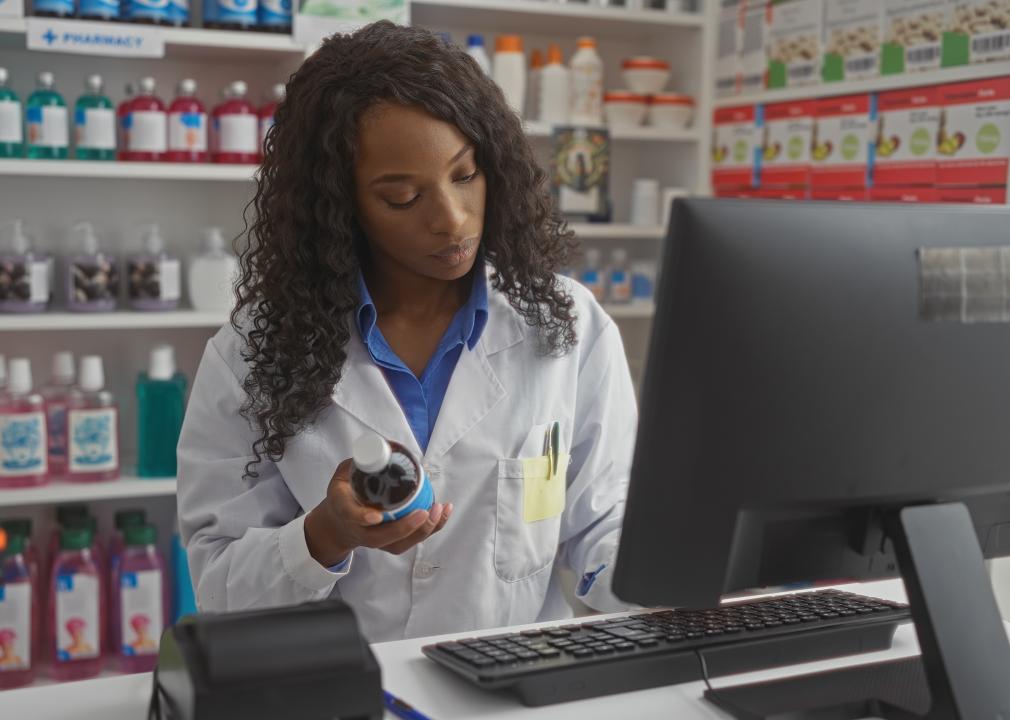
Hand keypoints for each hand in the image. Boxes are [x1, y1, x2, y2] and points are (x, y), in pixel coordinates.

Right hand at [304, 459, 452, 566]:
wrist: (340, 524)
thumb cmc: (345, 495)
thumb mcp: (345, 473)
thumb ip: (363, 460)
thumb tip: (388, 445)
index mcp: (344, 509)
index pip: (351, 514)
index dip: (363, 517)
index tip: (376, 516)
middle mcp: (361, 530)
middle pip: (383, 537)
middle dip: (406, 527)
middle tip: (424, 512)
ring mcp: (376, 540)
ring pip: (400, 542)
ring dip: (424, 529)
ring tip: (439, 509)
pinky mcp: (391, 543)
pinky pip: (412, 540)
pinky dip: (431, 528)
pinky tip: (443, 512)